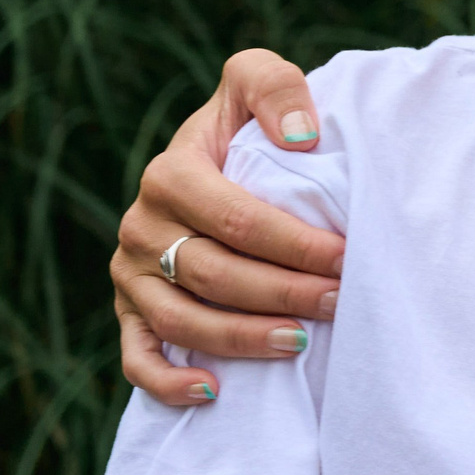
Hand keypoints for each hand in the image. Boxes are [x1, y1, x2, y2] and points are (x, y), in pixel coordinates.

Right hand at [111, 49, 346, 405]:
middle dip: (282, 292)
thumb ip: (273, 86)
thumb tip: (302, 137)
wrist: (206, 161)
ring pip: (181, 320)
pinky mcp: (127, 311)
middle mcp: (141, 225)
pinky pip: (136, 358)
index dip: (293, 243)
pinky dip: (168, 381)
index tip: (346, 256)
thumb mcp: (253, 82)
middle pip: (213, 274)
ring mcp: (130, 274)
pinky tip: (214, 392)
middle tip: (340, 301)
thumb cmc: (244, 126)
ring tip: (300, 343)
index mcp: (170, 174)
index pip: (236, 219)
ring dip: (242, 338)